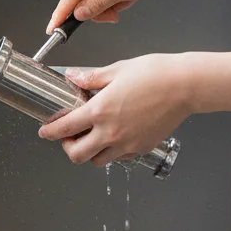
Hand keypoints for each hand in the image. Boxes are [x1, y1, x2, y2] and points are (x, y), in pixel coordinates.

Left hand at [38, 55, 192, 165]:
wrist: (184, 85)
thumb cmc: (155, 73)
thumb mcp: (118, 69)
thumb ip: (91, 78)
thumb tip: (73, 77)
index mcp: (100, 110)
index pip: (66, 128)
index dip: (50, 132)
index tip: (45, 131)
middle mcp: (111, 132)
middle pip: (77, 155)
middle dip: (68, 147)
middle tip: (69, 136)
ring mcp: (127, 143)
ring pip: (98, 161)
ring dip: (90, 152)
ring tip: (92, 137)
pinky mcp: (141, 148)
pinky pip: (119, 157)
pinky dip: (112, 151)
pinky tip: (115, 135)